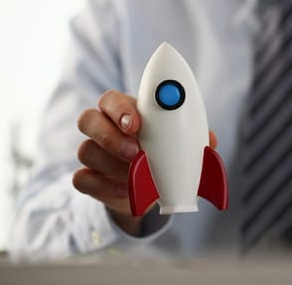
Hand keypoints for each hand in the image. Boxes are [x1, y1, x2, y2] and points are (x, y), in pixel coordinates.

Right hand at [74, 89, 217, 235]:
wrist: (149, 190)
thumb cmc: (164, 157)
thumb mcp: (181, 148)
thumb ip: (194, 141)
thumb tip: (210, 141)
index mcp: (124, 112)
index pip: (111, 99)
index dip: (119, 109)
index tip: (136, 123)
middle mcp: (102, 128)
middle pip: (88, 119)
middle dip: (110, 136)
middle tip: (135, 152)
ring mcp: (93, 153)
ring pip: (85, 150)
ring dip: (112, 165)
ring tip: (136, 176)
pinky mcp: (87, 179)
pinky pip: (81, 179)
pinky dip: (102, 186)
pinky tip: (123, 191)